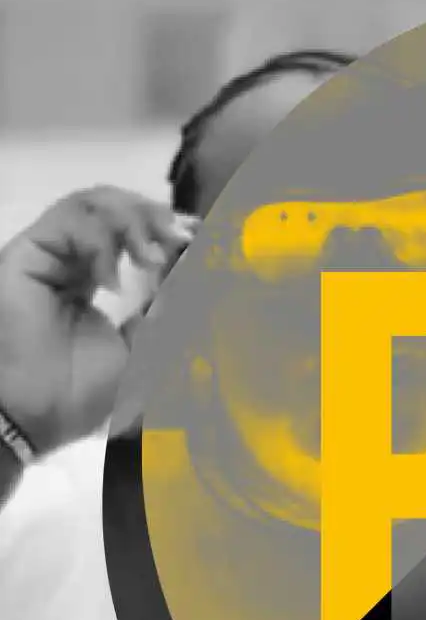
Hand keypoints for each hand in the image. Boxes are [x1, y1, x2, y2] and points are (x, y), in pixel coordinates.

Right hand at [0, 187, 193, 454]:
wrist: (37, 414)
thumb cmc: (83, 394)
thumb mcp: (146, 355)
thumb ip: (170, 319)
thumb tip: (201, 287)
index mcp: (99, 284)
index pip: (137, 240)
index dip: (169, 233)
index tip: (200, 239)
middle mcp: (75, 263)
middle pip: (118, 212)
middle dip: (157, 219)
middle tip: (183, 237)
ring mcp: (52, 255)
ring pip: (95, 205)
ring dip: (134, 223)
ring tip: (152, 258)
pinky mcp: (29, 252)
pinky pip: (70, 220)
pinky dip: (101, 242)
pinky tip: (111, 282)